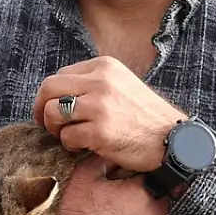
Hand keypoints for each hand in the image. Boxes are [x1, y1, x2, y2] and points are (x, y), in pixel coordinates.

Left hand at [32, 56, 186, 172]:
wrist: (174, 141)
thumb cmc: (145, 116)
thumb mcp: (121, 85)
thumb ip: (91, 83)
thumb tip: (55, 93)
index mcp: (104, 66)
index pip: (59, 75)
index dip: (50, 95)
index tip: (51, 109)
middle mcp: (101, 82)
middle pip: (48, 88)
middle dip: (41, 109)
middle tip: (46, 124)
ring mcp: (100, 107)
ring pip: (53, 113)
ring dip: (55, 129)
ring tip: (69, 136)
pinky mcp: (100, 132)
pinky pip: (67, 137)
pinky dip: (70, 145)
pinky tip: (84, 147)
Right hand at [46, 155, 215, 214]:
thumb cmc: (71, 207)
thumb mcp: (87, 172)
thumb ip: (109, 158)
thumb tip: (123, 149)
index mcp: (141, 191)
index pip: (163, 181)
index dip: (162, 180)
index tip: (163, 177)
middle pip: (175, 207)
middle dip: (173, 204)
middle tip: (171, 201)